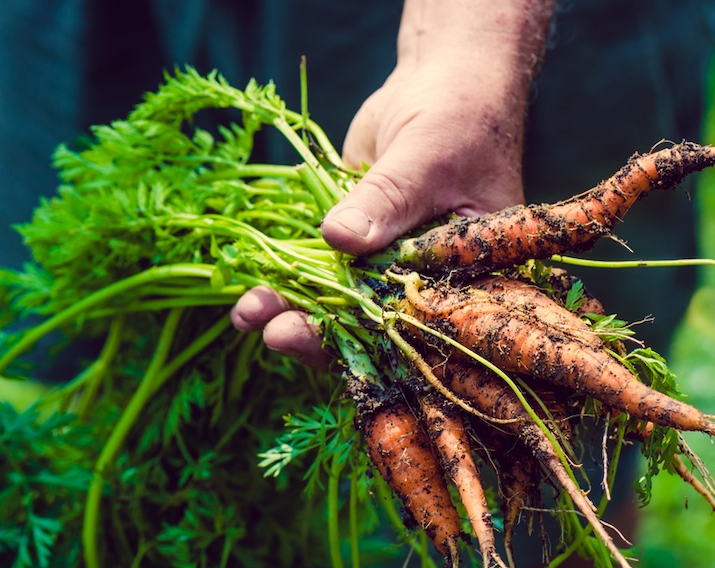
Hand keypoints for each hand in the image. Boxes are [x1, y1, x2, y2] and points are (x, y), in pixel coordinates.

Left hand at [231, 0, 554, 366]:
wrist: (446, 78)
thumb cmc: (461, 114)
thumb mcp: (426, 157)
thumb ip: (385, 201)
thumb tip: (339, 239)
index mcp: (466, 277)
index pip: (417, 328)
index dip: (368, 343)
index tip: (321, 338)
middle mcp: (426, 281)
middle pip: (371, 326)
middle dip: (319, 333)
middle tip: (276, 334)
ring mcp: (386, 263)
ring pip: (338, 302)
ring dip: (293, 311)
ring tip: (248, 314)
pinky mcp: (355, 239)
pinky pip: (317, 268)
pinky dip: (286, 278)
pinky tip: (250, 294)